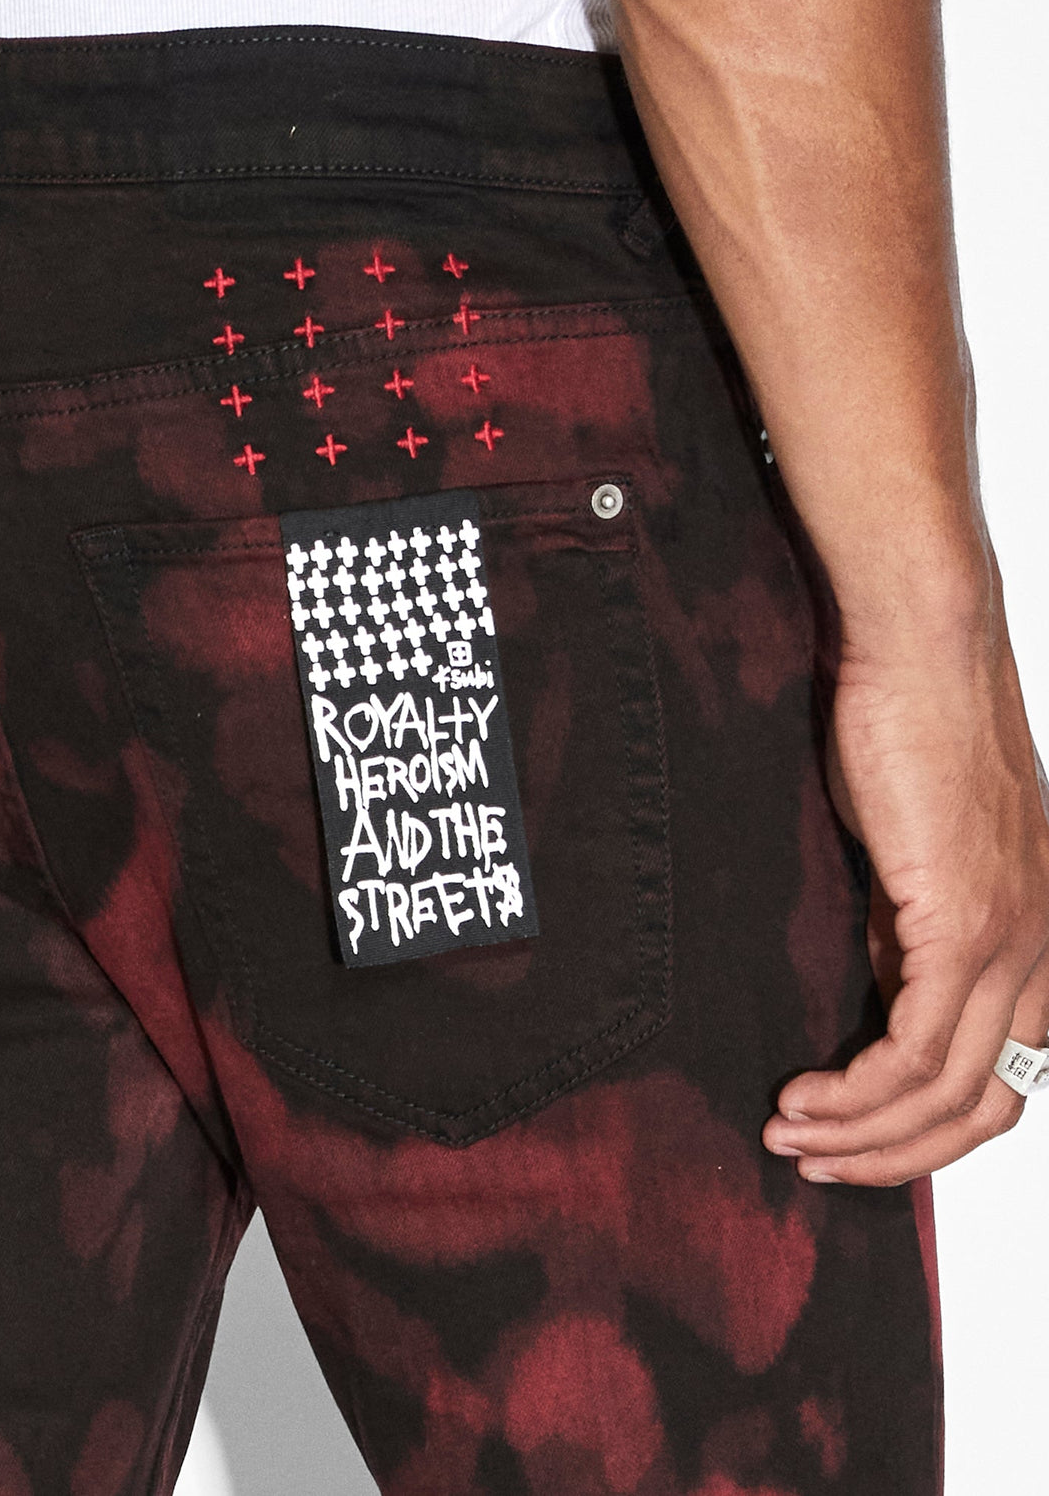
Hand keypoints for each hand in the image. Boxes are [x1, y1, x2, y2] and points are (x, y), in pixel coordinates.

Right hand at [762, 604, 1048, 1184]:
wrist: (922, 652)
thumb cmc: (913, 728)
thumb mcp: (917, 853)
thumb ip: (911, 928)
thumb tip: (878, 987)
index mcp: (1040, 936)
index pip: (1005, 1076)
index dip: (929, 1131)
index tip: (854, 1138)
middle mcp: (1044, 949)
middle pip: (987, 1108)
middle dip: (897, 1156)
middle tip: (819, 1161)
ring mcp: (1011, 939)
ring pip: (950, 1093)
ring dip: (862, 1135)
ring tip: (790, 1135)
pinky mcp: (963, 921)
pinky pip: (912, 1048)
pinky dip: (857, 1092)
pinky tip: (805, 1094)